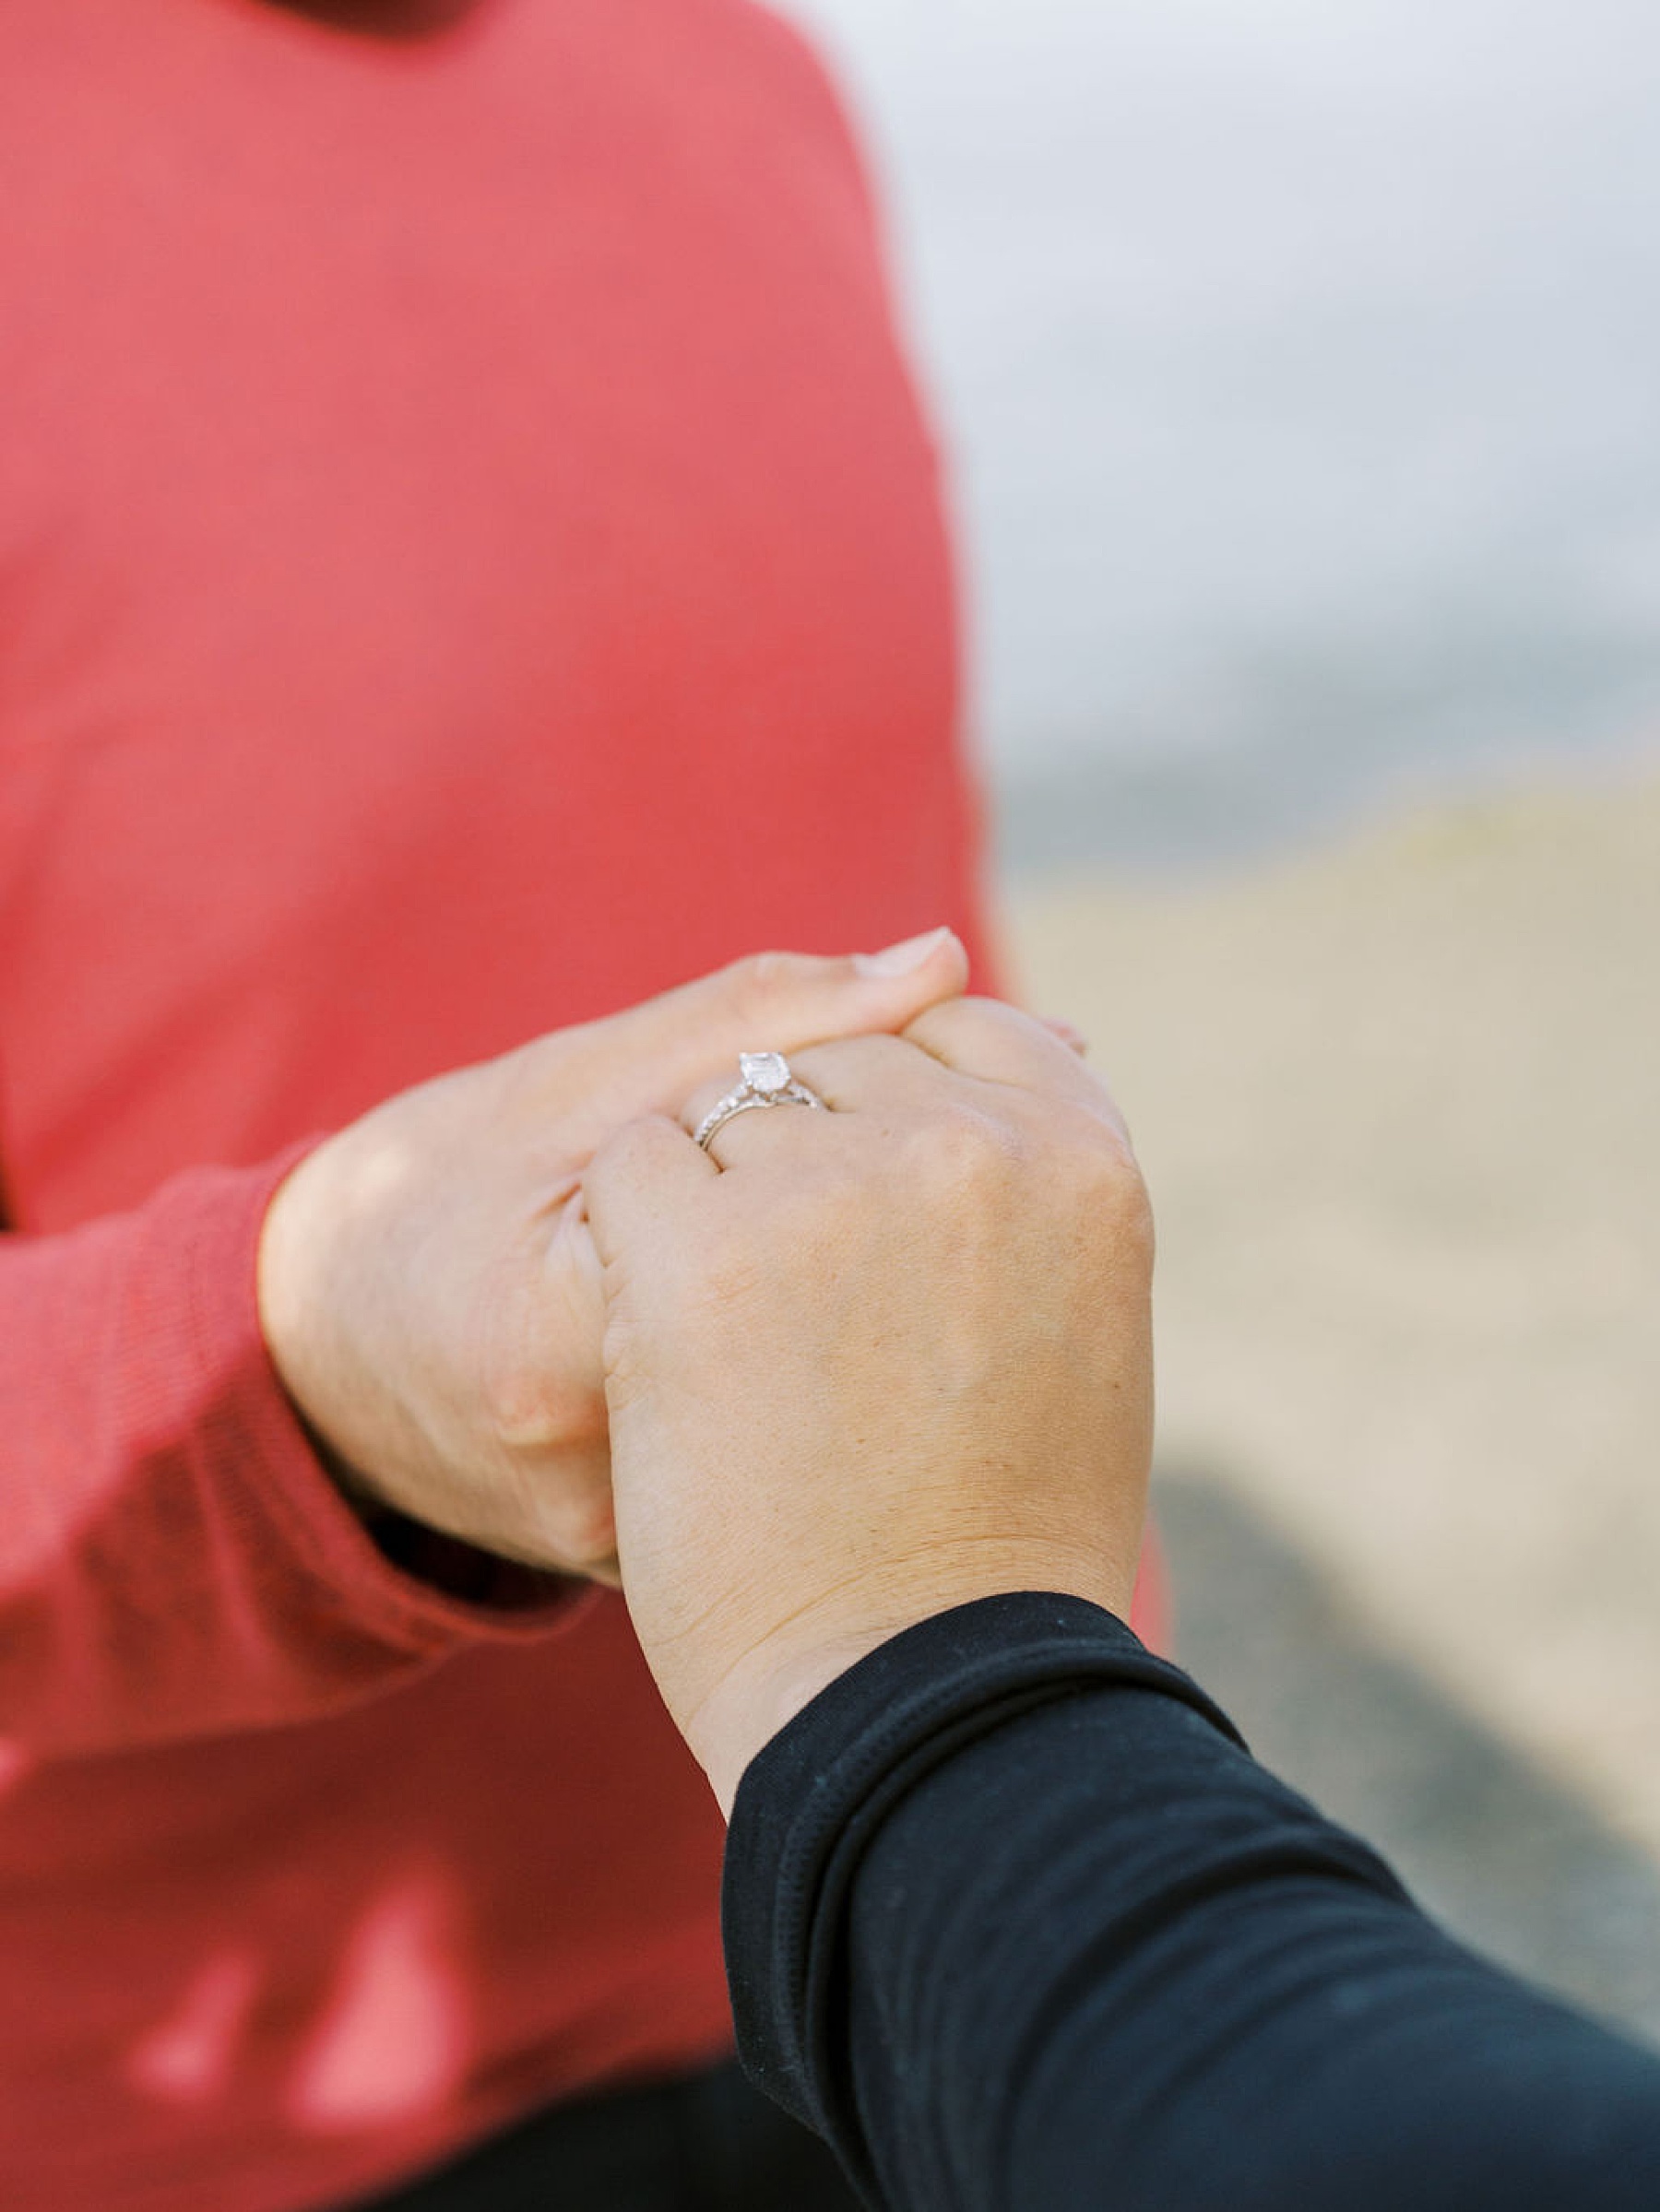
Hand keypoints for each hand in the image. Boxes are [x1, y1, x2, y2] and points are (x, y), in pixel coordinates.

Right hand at [256, 932, 967, 1577]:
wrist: (320, 1354)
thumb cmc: (442, 1187)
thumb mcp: (573, 1083)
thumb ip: (760, 1024)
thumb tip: (945, 957)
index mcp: (552, 1337)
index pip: (792, 1229)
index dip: (866, 1154)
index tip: (899, 1109)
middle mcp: (596, 1473)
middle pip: (822, 1336)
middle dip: (881, 1242)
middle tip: (901, 1185)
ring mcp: (628, 1545)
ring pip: (819, 1412)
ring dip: (865, 1320)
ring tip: (858, 1261)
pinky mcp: (653, 1573)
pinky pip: (781, 1468)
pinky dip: (819, 1390)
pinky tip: (830, 1341)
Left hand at [584, 999, 1153, 1808]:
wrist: (914, 1696)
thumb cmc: (1001, 1529)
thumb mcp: (1069, 1322)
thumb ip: (1015, 1159)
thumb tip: (947, 973)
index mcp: (1084, 1155)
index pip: (961, 1027)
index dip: (897, 1102)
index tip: (874, 1203)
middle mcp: (972, 1141)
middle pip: (837, 1067)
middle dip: (806, 1158)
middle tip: (815, 1319)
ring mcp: (835, 1185)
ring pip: (727, 1110)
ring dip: (718, 1205)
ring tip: (758, 1358)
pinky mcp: (704, 1246)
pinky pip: (633, 1167)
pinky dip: (630, 1245)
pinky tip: (677, 1351)